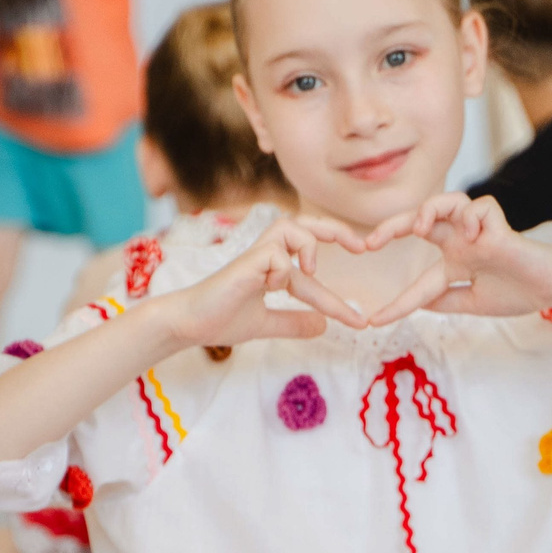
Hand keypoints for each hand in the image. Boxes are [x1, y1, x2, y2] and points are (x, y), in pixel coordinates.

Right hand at [160, 216, 365, 346]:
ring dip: (309, 244)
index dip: (337, 300)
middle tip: (363, 248)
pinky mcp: (246, 262)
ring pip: (292, 227)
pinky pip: (276, 254)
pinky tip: (271, 287)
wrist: (188, 324)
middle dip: (338, 232)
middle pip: (307, 225)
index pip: (313, 276)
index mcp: (273, 268)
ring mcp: (256, 256)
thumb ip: (293, 322)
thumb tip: (323, 327)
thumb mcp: (267, 324)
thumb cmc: (220, 319)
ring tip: (310, 271)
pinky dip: (283, 269)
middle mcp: (267, 256)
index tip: (359, 322)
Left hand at [359, 194, 551, 324]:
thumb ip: (444, 301)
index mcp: (456, 262)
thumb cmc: (520, 293)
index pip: (420, 281)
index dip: (398, 303)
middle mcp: (462, 243)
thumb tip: (415, 306)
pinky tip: (476, 236)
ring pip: (445, 201)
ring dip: (427, 209)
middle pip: (419, 224)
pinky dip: (471, 217)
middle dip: (390, 228)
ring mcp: (478, 231)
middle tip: (368, 244)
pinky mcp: (498, 224)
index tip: (374, 322)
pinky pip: (478, 207)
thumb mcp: (473, 304)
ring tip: (420, 227)